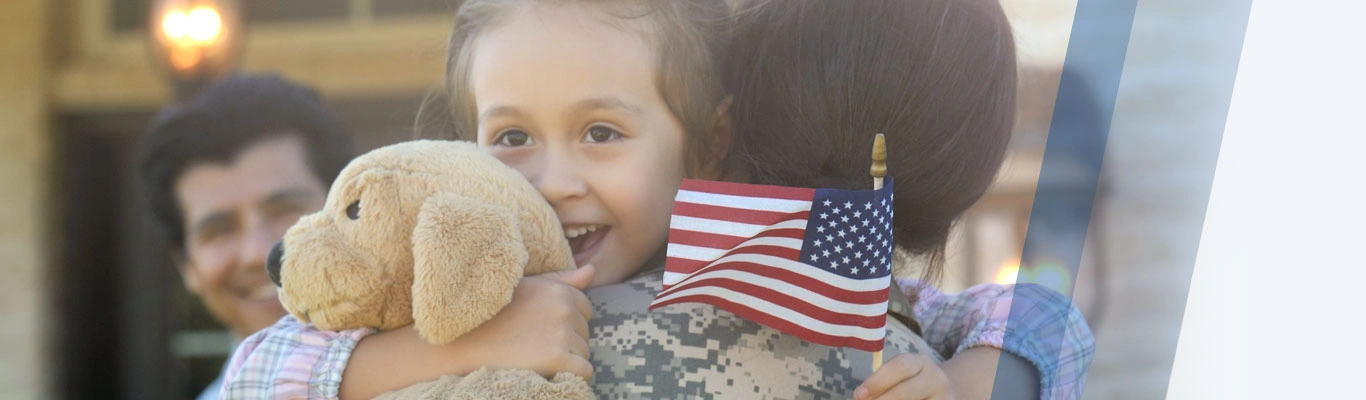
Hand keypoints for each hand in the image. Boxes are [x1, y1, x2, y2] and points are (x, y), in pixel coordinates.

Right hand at [340, 265, 594, 399]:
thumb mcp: (526, 288)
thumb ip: (560, 280)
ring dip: (567, 357)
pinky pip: (584, 371)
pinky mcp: (559, 358)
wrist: (462, 343)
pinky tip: (545, 369)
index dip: (565, 322)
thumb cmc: (492, 315)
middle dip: (567, 340)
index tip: (539, 328)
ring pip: (584, 352)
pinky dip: (570, 375)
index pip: (585, 310)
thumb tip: (592, 270)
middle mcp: (564, 307)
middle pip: (585, 332)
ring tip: (534, 354)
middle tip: (532, 342)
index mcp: (558, 289)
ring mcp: (562, 333)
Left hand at [854, 353, 952, 399]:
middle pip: (906, 391)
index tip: (858, 395)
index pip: (900, 366)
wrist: (942, 392)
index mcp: (921, 362)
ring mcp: (944, 398)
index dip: (878, 381)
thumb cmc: (910, 383)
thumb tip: (860, 398)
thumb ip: (881, 384)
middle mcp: (936, 378)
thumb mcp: (899, 376)